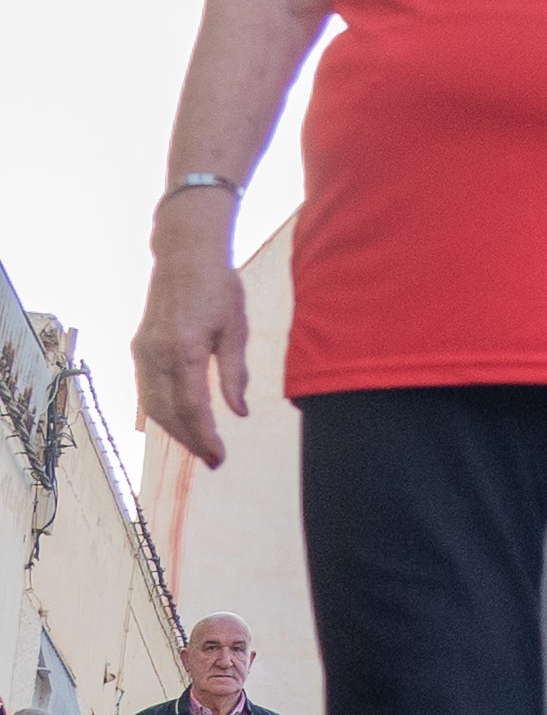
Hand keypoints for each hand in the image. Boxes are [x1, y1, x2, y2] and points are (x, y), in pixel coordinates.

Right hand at [132, 217, 252, 469]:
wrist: (184, 256)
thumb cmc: (218, 287)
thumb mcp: (236, 329)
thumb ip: (235, 374)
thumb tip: (239, 413)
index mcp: (185, 349)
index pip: (191, 408)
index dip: (204, 437)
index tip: (218, 457)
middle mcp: (157, 354)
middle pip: (168, 414)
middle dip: (190, 440)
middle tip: (213, 459)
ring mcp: (143, 352)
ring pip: (152, 407)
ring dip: (174, 430)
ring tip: (199, 445)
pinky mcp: (139, 348)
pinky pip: (146, 391)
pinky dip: (161, 412)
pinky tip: (179, 421)